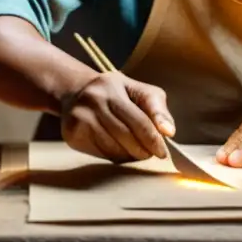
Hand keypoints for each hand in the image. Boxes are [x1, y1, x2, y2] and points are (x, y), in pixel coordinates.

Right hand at [60, 72, 175, 161]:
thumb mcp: (139, 91)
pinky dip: (114, 156)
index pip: (139, 118)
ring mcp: (80, 116)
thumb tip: (169, 132)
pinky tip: (119, 149)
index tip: (163, 152)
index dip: (153, 138)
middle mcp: (94, 99)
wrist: (76, 92)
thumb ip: (157, 109)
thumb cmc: (116, 93)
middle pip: (126, 135)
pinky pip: (100, 153)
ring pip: (113, 147)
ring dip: (130, 155)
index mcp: (113, 86)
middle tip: (152, 154)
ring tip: (137, 152)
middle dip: (144, 149)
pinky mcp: (72, 133)